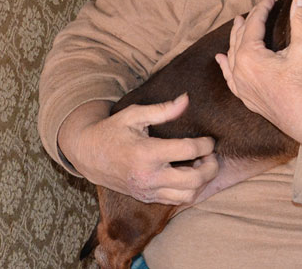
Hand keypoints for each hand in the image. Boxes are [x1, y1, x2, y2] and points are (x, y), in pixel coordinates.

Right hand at [57, 95, 217, 204]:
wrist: (89, 155)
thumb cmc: (112, 131)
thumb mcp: (134, 114)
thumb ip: (162, 110)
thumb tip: (186, 100)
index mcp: (147, 153)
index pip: (188, 150)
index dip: (206, 144)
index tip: (209, 139)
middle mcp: (149, 176)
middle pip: (194, 179)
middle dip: (211, 166)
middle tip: (212, 154)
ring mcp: (147, 190)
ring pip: (188, 195)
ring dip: (202, 181)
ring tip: (201, 165)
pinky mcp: (146, 198)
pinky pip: (176, 201)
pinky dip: (189, 190)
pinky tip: (188, 174)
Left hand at [215, 0, 301, 146]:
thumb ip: (300, 19)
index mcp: (249, 56)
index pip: (253, 24)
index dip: (262, 7)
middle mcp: (239, 70)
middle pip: (240, 37)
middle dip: (249, 20)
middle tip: (258, 7)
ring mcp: (240, 85)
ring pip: (233, 55)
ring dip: (236, 38)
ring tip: (238, 24)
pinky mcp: (245, 97)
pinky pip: (229, 77)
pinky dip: (225, 65)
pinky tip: (221, 59)